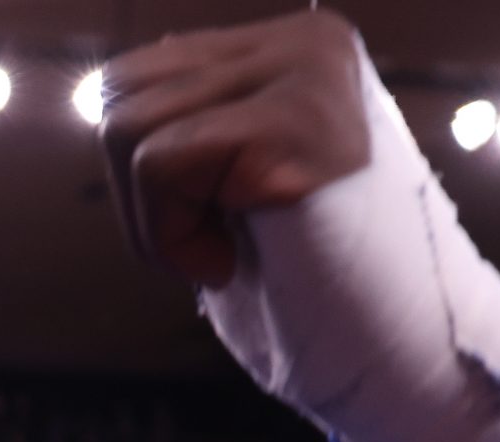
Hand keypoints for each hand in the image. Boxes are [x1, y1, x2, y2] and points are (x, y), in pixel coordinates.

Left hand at [100, 10, 371, 288]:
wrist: (390, 343)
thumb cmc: (306, 280)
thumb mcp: (240, 180)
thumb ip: (195, 123)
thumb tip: (108, 88)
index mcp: (291, 43)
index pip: (138, 74)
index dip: (137, 167)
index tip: (202, 223)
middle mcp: (304, 40)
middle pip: (120, 91)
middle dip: (136, 194)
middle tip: (206, 248)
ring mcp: (304, 70)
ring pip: (127, 128)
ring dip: (156, 225)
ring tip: (224, 256)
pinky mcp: (293, 119)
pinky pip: (158, 166)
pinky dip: (170, 236)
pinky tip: (227, 265)